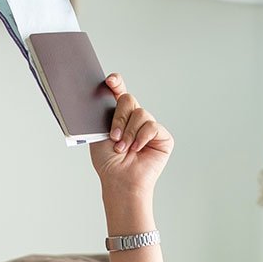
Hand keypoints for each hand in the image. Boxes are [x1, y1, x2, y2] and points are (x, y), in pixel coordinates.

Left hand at [88, 72, 171, 198]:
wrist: (119, 180)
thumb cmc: (108, 162)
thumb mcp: (99, 134)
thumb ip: (104, 115)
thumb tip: (104, 95)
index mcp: (119, 116)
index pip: (119, 92)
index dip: (116, 83)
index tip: (109, 81)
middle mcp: (135, 119)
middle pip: (129, 100)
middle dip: (119, 117)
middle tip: (113, 136)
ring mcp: (149, 127)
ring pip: (141, 113)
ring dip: (129, 132)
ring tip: (122, 148)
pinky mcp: (162, 137)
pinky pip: (152, 127)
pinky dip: (141, 138)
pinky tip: (136, 149)